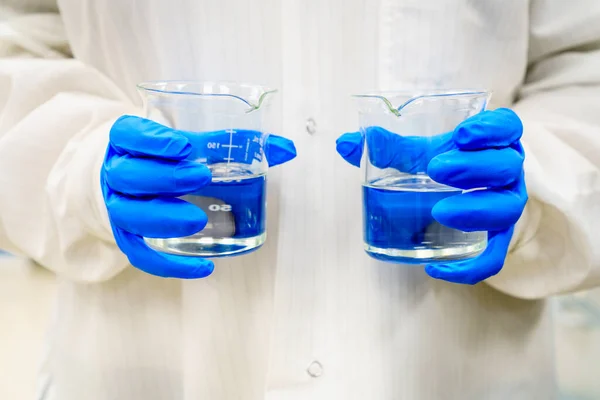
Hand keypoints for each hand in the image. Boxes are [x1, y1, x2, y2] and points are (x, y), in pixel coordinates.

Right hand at [101, 115, 295, 278]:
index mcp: (128, 141)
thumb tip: (287, 148)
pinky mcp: (128, 238)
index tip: (184, 146)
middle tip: (202, 179)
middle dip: (165, 178)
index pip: (128, 134)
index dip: (151, 140)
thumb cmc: (170, 159)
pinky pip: (141, 255)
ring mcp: (119, 207)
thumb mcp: (194, 144)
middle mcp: (116, 173)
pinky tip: (203, 267)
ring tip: (197, 219)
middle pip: (128, 176)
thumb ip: (236, 143)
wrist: (136, 181)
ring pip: (129, 214)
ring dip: (162, 218)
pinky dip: (169, 265)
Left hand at [336, 108, 526, 283]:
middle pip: (507, 167)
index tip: (462, 134)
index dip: (491, 128)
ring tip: (439, 211)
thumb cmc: (439, 162)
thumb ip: (386, 146)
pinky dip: (470, 266)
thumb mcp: (416, 151)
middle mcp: (506, 172)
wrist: (458, 193)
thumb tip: (344, 144)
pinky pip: (494, 257)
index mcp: (491, 141)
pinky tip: (435, 267)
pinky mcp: (496, 239)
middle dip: (474, 168)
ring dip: (475, 210)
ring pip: (507, 210)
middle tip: (436, 170)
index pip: (507, 127)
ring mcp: (505, 205)